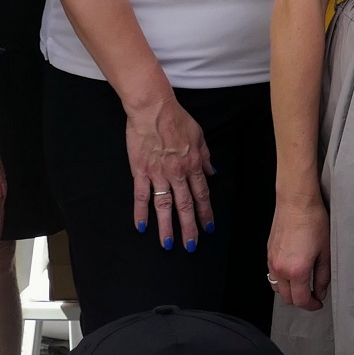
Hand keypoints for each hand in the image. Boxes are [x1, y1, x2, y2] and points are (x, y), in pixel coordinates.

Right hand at [128, 91, 213, 250]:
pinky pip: (141, 196)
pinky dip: (141, 212)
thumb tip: (213, 172)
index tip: (208, 227)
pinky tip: (141, 226)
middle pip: (185, 206)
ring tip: (168, 245)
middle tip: (191, 245)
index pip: (202, 194)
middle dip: (189, 228)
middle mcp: (178, 173)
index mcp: (194, 164)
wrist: (153, 109)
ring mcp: (158, 174)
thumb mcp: (199, 136)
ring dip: (167, 227)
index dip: (205, 212)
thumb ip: (206, 157)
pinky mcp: (140, 171)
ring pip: (164, 206)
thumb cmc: (176, 118)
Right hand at [267, 197, 330, 310]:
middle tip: (313, 296)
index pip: (301, 300)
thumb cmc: (314, 221)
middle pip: (287, 298)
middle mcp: (280, 268)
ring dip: (289, 292)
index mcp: (297, 270)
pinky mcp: (268, 253)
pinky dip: (281, 280)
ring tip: (302, 285)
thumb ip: (323, 276)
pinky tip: (292, 273)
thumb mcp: (326, 251)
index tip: (318, 303)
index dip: (311, 305)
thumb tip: (321, 291)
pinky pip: (272, 275)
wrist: (296, 202)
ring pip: (277, 288)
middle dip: (300, 301)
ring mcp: (272, 261)